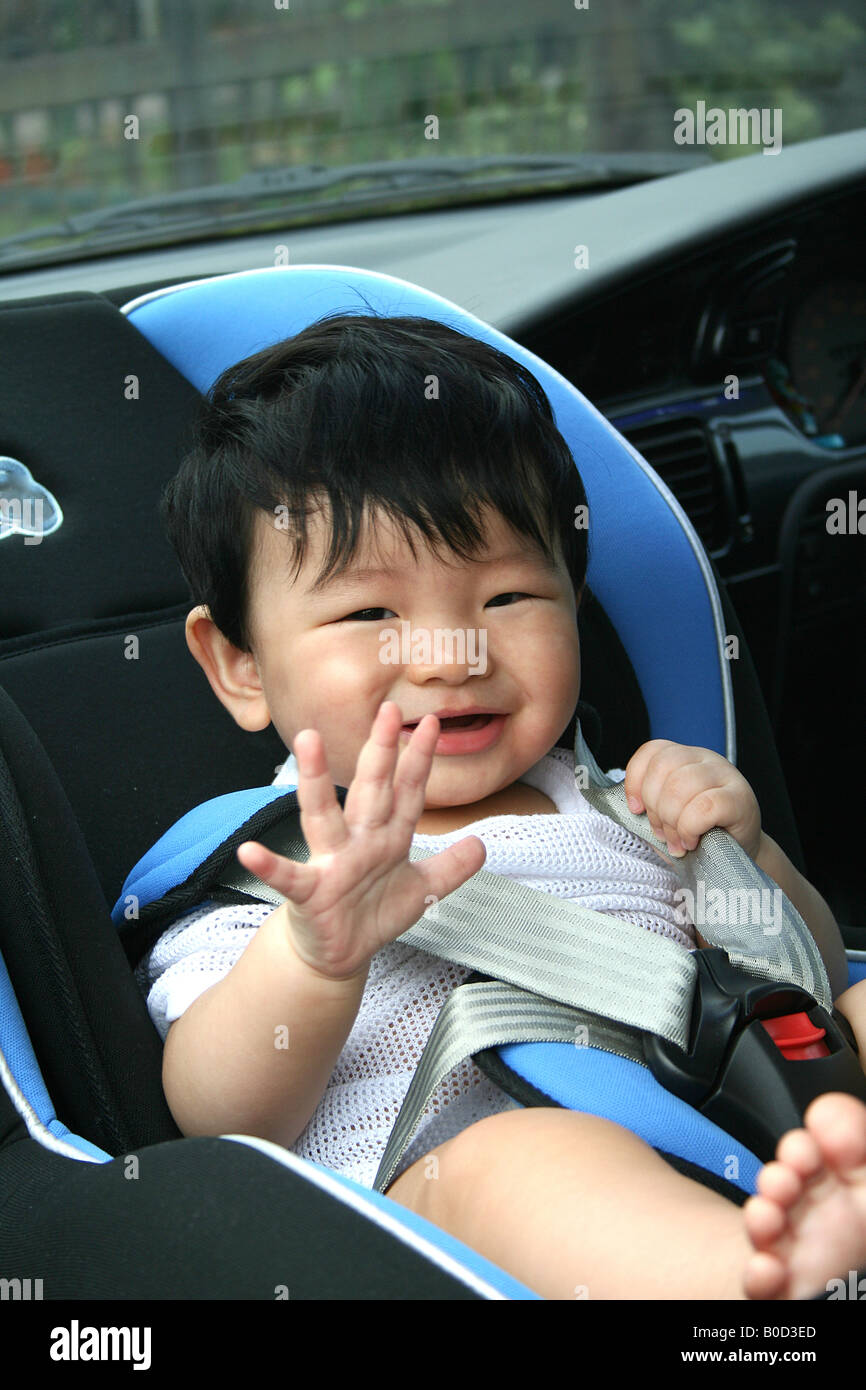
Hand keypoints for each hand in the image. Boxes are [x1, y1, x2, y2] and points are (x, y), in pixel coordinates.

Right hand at [234, 701, 486, 981]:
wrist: (338, 955)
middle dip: (380, 752)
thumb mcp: (420, 891)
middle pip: (371, 790)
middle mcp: (358, 841)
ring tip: (307, 743)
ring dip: (314, 781)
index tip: (433, 724)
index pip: (407, 793)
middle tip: (388, 711)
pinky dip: (268, 865)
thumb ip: (450, 867)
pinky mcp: (308, 893)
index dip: (420, 761)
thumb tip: (481, 845)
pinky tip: (250, 852)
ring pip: (324, 816)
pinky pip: (287, 876)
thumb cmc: (372, 914)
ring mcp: (331, 863)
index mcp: (387, 837)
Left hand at [623, 739, 761, 861]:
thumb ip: (652, 804)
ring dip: (671, 821)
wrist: (739, 856)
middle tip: (663, 834)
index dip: (635, 780)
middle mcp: (705, 759)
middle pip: (662, 768)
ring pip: (680, 786)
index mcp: (685, 758)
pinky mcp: (740, 799)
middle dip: (655, 808)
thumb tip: (631, 808)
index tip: (636, 810)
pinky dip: (690, 827)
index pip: (652, 751)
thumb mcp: (669, 815)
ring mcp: (725, 776)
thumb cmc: (699, 835)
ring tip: (678, 841)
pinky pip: (704, 806)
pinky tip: (692, 840)